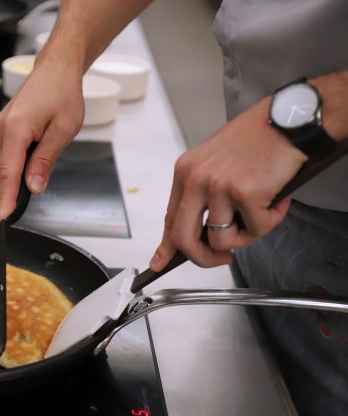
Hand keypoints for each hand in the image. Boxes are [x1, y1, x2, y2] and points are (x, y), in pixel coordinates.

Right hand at [0, 59, 84, 223]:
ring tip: (43, 156)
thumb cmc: (63, 94)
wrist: (55, 69)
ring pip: (2, 169)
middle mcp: (0, 130)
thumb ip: (45, 161)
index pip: (8, 176)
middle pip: (1, 177)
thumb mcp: (64, 130)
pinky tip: (36, 151)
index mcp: (16, 130)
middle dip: (16, 189)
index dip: (7, 201)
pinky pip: (5, 158)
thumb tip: (33, 188)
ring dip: (18, 175)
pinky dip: (17, 165)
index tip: (4, 221)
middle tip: (41, 181)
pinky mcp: (1, 130)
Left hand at [149, 97, 307, 270]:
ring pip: (222, 240)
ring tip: (261, 213)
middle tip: (221, 258)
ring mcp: (218, 186)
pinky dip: (270, 220)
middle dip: (202, 258)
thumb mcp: (215, 161)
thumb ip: (203, 193)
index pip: (170, 218)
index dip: (167, 246)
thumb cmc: (257, 137)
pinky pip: (256, 229)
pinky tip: (277, 200)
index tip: (161, 262)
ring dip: (246, 236)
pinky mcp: (245, 193)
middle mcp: (196, 178)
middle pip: (184, 238)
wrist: (288, 118)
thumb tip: (200, 228)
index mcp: (186, 171)